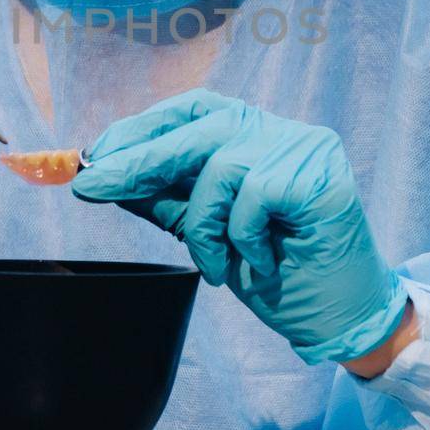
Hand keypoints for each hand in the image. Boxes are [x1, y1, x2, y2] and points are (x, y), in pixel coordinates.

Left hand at [71, 89, 408, 364]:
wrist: (338, 318)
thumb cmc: (275, 273)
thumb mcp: (206, 231)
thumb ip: (166, 198)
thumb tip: (105, 174)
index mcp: (255, 133)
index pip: (190, 111)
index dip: (140, 128)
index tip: (95, 156)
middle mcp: (282, 130)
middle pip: (198, 127)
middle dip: (138, 159)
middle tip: (92, 185)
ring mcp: (306, 148)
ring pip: (221, 166)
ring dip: (204, 223)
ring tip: (215, 262)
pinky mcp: (321, 177)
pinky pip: (253, 196)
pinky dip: (242, 236)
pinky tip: (259, 260)